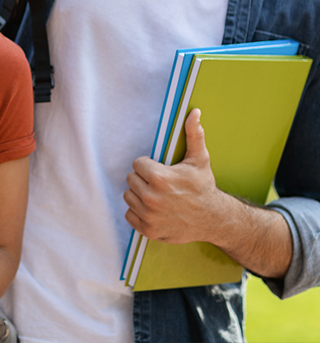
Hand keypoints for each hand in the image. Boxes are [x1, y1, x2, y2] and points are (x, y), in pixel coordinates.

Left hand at [124, 108, 226, 243]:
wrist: (214, 219)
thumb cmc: (204, 187)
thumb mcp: (199, 159)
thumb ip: (193, 134)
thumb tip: (194, 112)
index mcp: (159, 178)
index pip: (136, 164)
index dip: (148, 166)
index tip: (161, 170)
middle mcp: (151, 197)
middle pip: (131, 179)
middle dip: (143, 180)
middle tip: (160, 184)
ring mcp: (148, 216)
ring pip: (128, 196)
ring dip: (139, 195)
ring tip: (157, 196)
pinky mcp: (148, 230)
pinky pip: (129, 215)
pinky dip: (139, 213)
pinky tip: (154, 210)